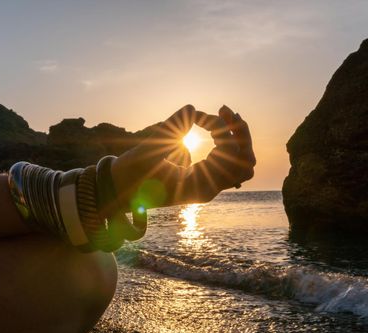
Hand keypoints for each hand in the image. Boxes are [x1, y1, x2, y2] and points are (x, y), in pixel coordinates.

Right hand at [110, 105, 255, 209]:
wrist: (121, 190)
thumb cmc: (131, 173)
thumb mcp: (146, 150)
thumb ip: (169, 129)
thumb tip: (192, 108)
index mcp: (199, 188)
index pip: (232, 158)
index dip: (225, 131)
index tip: (208, 115)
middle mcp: (208, 190)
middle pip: (246, 163)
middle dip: (241, 134)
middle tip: (224, 109)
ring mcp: (208, 185)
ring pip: (241, 164)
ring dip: (237, 138)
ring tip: (223, 114)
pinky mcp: (202, 178)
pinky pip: (228, 162)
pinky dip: (227, 143)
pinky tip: (213, 125)